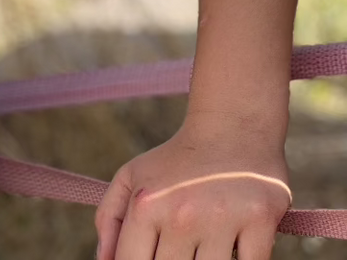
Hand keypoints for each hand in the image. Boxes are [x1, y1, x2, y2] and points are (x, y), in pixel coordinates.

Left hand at [95, 122, 290, 259]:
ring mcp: (222, 220)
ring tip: (204, 245)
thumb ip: (110, 219)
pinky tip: (235, 247)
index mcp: (146, 205)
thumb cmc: (178, 161)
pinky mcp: (260, 221)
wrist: (233, 124)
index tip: (153, 255)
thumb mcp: (133, 176)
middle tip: (180, 245)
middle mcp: (181, 214)